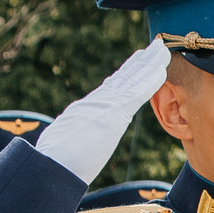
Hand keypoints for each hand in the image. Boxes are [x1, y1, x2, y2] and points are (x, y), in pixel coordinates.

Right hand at [33, 37, 169, 183]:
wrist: (52, 166)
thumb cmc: (56, 161)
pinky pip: (136, 93)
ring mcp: (105, 105)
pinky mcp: (113, 113)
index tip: (138, 60)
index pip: (113, 86)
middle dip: (141, 62)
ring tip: (162, 49)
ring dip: (149, 64)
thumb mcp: (65, 142)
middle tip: (155, 46)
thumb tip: (66, 141)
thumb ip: (72, 135)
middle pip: (124, 76)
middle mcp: (98, 101)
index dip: (127, 72)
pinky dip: (149, 80)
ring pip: (132, 79)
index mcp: (89, 108)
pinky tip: (161, 69)